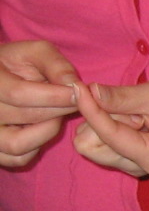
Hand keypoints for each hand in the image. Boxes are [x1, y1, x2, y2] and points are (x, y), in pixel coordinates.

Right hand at [0, 40, 78, 167]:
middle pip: (25, 117)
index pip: (20, 94)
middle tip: (76, 102)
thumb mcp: (35, 52)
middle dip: (58, 110)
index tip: (79, 91)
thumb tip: (74, 85)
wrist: (0, 77)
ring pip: (18, 144)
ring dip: (47, 131)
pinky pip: (17, 158)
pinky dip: (36, 148)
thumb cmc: (18, 63)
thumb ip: (55, 64)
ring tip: (56, 115)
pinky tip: (42, 129)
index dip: (55, 96)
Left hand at [73, 71, 148, 177]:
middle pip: (91, 147)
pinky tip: (129, 116)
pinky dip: (106, 125)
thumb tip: (85, 91)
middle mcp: (143, 167)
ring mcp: (136, 164)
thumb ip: (118, 97)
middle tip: (128, 106)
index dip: (90, 108)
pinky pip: (101, 142)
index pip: (107, 134)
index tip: (79, 86)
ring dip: (104, 122)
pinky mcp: (131, 157)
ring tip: (134, 111)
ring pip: (93, 145)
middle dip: (100, 120)